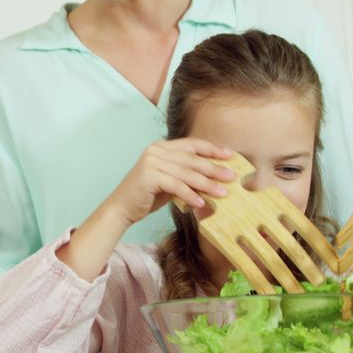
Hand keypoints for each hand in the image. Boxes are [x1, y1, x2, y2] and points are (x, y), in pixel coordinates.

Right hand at [105, 139, 233, 225]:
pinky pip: (176, 186)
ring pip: (186, 173)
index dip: (212, 149)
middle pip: (191, 159)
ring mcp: (151, 162)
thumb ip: (187, 177)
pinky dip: (190, 195)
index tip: (230, 156)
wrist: (121, 208)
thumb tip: (215, 180)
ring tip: (223, 192)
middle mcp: (156, 150)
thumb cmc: (147, 196)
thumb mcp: (170, 182)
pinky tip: (201, 203)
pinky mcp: (149, 176)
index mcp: (161, 147)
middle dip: (214, 168)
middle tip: (232, 177)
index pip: (191, 144)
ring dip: (206, 184)